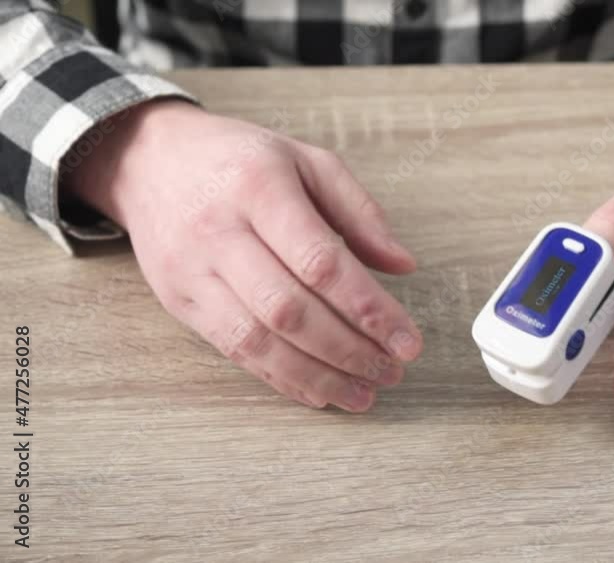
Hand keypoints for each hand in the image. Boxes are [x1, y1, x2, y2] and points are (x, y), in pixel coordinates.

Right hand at [66, 100, 422, 410]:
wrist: (149, 161)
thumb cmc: (241, 161)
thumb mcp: (307, 162)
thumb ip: (360, 211)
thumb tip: (404, 265)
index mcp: (259, 188)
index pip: (320, 261)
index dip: (368, 308)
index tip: (407, 341)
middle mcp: (219, 231)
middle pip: (289, 309)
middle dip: (348, 350)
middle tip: (392, 371)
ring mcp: (192, 271)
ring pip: (258, 340)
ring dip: (318, 376)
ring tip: (363, 394)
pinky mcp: (179, 302)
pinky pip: (233, 351)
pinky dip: (281, 378)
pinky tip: (320, 392)